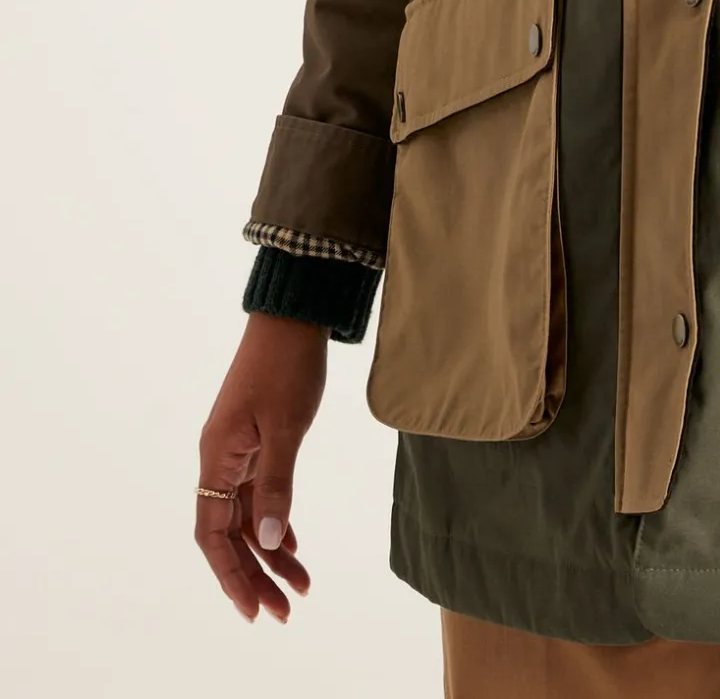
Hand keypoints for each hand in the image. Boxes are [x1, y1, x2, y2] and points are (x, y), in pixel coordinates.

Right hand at [195, 312, 327, 621]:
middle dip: (254, 574)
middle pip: (228, 533)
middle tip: (284, 611)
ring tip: (299, 586)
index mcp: (217, 457)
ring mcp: (237, 449)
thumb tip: (269, 542)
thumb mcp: (286, 428)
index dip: (230, 575)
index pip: (212, 534)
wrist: (292, 316)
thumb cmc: (287, 365)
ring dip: (270, 552)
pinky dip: (275, 520)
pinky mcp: (256, 439)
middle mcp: (220, 458)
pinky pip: (257, 493)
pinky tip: (292, 544)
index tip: (253, 610)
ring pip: (247, 516)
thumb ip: (277, 486)